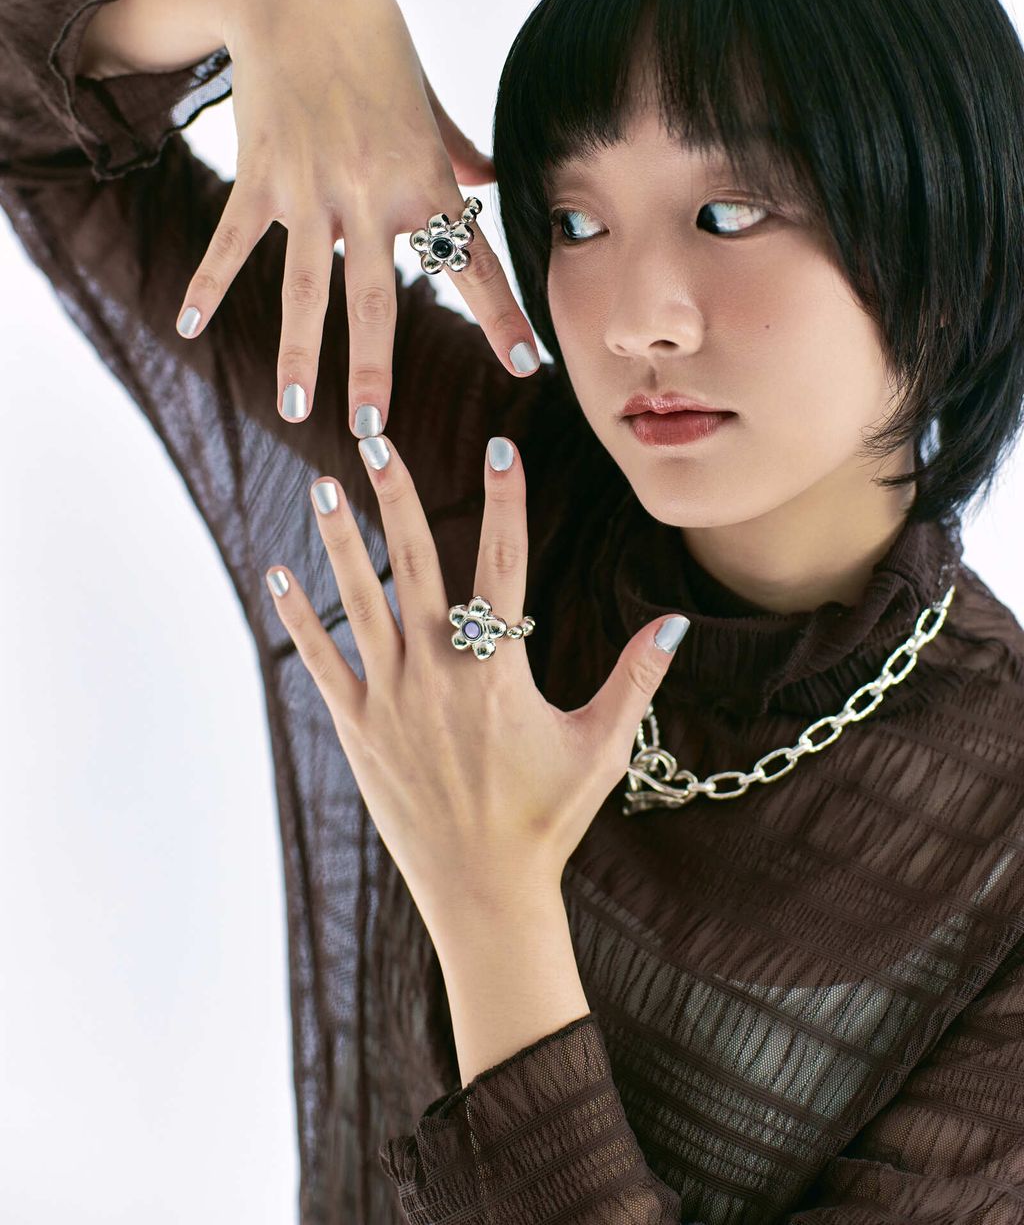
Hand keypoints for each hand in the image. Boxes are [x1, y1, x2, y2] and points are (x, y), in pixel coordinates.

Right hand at [174, 0, 538, 430]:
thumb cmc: (374, 40)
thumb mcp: (427, 99)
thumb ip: (457, 149)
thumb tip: (490, 182)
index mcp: (424, 177)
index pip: (472, 260)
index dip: (500, 316)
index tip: (522, 366)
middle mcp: (370, 193)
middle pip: (376, 298)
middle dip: (376, 367)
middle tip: (376, 429)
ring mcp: (310, 189)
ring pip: (304, 287)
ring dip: (298, 352)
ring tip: (293, 408)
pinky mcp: (259, 176)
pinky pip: (232, 243)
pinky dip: (208, 285)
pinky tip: (188, 328)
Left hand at [262, 430, 688, 932]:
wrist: (484, 892)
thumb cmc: (548, 819)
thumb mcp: (602, 748)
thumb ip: (635, 679)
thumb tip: (673, 623)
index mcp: (498, 671)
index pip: (504, 564)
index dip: (505, 501)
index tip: (500, 447)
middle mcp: (438, 673)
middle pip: (414, 564)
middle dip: (395, 497)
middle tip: (376, 441)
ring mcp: (392, 698)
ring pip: (361, 601)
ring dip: (339, 541)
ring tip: (323, 486)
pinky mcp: (358, 727)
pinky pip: (322, 661)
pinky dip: (300, 617)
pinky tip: (278, 573)